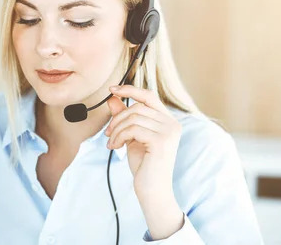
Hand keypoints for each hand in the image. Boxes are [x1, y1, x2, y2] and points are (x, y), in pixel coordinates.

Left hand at [105, 84, 184, 238]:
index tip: (111, 89)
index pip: (148, 96)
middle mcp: (172, 124)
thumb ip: (125, 117)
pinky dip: (119, 137)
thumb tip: (113, 98)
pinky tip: (115, 148)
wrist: (152, 190)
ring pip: (133, 118)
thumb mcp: (132, 137)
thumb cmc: (144, 165)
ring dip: (116, 130)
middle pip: (137, 107)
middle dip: (117, 118)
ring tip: (112, 143)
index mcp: (168, 121)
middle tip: (108, 133)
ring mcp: (169, 132)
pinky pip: (133, 129)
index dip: (130, 90)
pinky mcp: (161, 141)